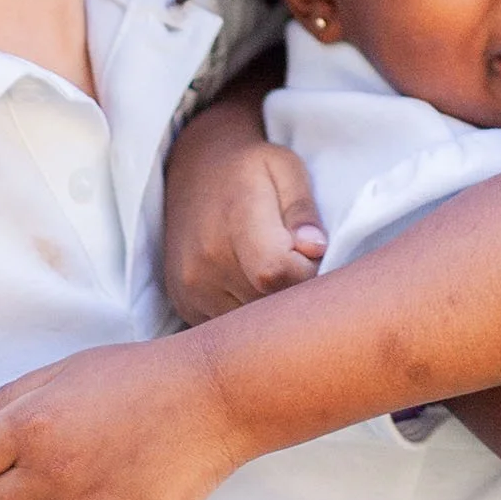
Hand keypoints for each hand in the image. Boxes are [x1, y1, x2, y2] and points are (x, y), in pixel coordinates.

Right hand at [164, 135, 325, 323]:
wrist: (195, 171)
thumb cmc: (251, 170)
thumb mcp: (285, 168)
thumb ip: (302, 209)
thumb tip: (315, 249)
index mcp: (234, 219)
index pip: (278, 274)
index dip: (308, 273)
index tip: (312, 256)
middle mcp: (204, 260)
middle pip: (267, 307)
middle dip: (294, 296)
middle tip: (300, 267)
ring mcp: (190, 288)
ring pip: (248, 328)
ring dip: (271, 311)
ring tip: (276, 276)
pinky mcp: (184, 305)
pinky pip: (227, 331)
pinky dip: (248, 319)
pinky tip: (253, 288)